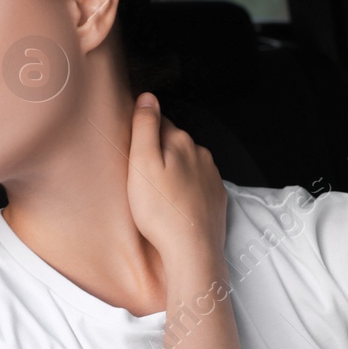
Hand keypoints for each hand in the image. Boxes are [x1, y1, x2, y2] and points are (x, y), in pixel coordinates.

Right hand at [125, 92, 226, 268]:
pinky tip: (174, 203)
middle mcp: (201, 154)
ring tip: (156, 190)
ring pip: (187, 163)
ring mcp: (211, 177)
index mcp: (180, 142)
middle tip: (140, 171)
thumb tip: (148, 97)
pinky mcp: (216, 197)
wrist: (192, 252)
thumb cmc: (161, 212)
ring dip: (173, 170)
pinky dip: (186, 189)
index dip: (142, 132)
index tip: (131, 146)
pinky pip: (198, 184)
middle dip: (159, 151)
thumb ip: (145, 127)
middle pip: (174, 142)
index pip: (159, 122)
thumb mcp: (142, 164)